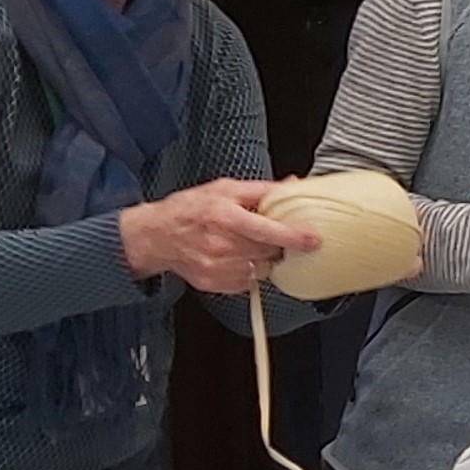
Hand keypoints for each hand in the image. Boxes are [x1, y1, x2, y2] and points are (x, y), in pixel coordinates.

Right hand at [118, 177, 309, 295]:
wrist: (157, 235)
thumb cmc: (190, 209)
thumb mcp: (224, 189)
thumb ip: (261, 190)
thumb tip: (292, 185)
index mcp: (225, 217)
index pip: (267, 231)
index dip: (294, 237)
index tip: (313, 240)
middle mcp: (221, 244)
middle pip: (270, 252)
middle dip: (275, 245)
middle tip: (263, 234)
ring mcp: (217, 267)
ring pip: (262, 269)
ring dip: (262, 259)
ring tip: (244, 245)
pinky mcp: (215, 283)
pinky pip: (248, 282)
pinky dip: (248, 271)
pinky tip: (234, 257)